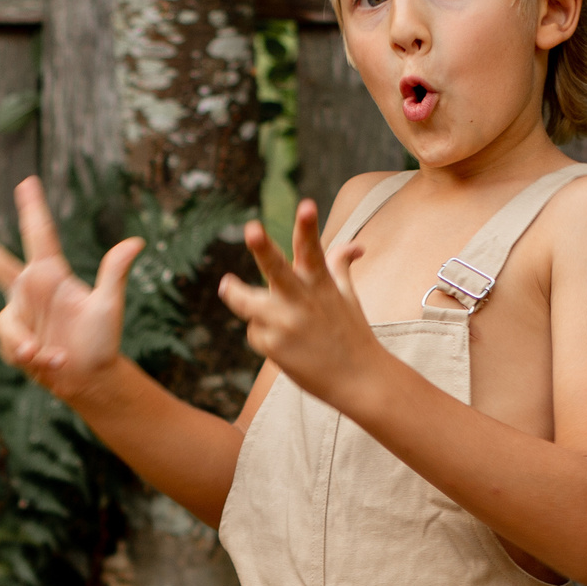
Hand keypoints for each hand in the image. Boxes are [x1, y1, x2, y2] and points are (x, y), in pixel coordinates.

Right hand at [0, 177, 143, 406]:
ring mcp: (18, 316)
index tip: (27, 182)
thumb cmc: (102, 341)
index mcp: (52, 275)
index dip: (33, 209)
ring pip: (5, 325)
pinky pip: (11, 346)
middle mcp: (30, 291)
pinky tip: (50, 363)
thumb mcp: (108, 306)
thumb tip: (137, 241)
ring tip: (53, 356)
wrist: (89, 380)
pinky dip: (31, 357)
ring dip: (26, 342)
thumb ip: (114, 273)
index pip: (40, 236)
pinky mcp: (13, 341)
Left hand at [217, 201, 389, 410]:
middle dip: (264, 248)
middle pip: (277, 270)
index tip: (307, 205)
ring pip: (247, 303)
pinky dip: (263, 333)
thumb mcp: (348, 297)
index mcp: (321, 285)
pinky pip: (255, 332)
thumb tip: (355, 245)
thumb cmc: (352, 335)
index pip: (313, 249)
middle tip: (252, 229)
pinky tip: (281, 345)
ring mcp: (286, 325)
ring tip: (227, 285)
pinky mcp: (274, 348)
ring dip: (235, 294)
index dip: (308, 226)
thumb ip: (340, 266)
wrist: (360, 380)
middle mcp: (302, 302)